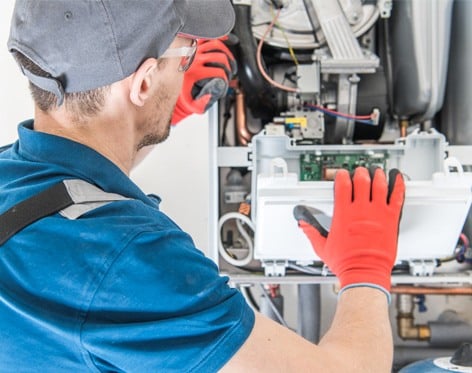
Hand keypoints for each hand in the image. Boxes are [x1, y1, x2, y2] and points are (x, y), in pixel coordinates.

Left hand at [171, 38, 236, 124]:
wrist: (170, 86)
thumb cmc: (184, 95)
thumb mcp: (193, 104)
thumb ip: (204, 103)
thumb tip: (213, 93)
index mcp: (194, 72)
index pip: (219, 72)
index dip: (226, 79)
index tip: (225, 82)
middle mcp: (193, 59)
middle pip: (220, 57)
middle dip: (228, 67)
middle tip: (229, 74)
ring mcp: (194, 50)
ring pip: (216, 44)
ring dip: (227, 53)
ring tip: (229, 62)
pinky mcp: (193, 45)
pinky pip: (207, 37)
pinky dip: (218, 37)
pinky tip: (226, 40)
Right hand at [293, 167, 404, 295]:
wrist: (364, 273)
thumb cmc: (346, 263)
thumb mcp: (322, 247)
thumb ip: (311, 232)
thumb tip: (303, 224)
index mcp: (343, 214)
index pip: (342, 185)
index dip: (342, 176)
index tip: (342, 174)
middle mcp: (360, 210)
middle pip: (361, 181)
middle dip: (360, 173)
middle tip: (360, 171)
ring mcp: (377, 213)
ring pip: (379, 185)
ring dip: (377, 176)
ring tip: (376, 172)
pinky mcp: (391, 220)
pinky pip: (397, 197)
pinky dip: (398, 186)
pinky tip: (398, 179)